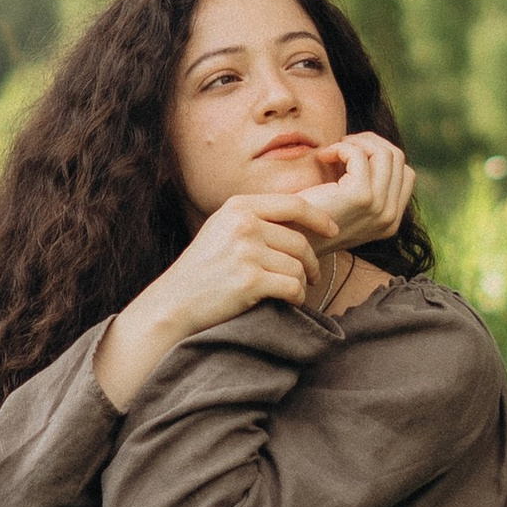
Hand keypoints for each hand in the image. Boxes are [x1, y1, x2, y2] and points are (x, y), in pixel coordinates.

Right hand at [93, 187, 346, 411]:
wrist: (173, 302)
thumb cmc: (202, 270)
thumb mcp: (222, 230)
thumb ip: (255, 220)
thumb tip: (303, 222)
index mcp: (238, 207)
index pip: (293, 204)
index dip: (319, 217)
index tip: (333, 230)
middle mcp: (243, 224)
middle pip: (299, 240)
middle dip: (311, 262)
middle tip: (314, 276)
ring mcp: (246, 251)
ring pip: (298, 266)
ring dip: (302, 282)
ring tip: (293, 291)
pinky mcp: (249, 280)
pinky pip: (293, 286)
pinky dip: (297, 297)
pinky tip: (289, 302)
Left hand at [303, 130, 414, 251]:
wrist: (288, 238)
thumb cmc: (310, 218)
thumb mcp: (348, 204)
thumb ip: (368, 186)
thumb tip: (374, 147)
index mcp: (391, 221)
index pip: (405, 172)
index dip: (380, 155)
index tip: (354, 154)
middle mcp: (390, 217)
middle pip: (396, 158)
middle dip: (369, 142)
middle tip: (342, 146)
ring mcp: (378, 207)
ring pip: (383, 152)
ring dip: (356, 143)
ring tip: (333, 151)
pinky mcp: (360, 196)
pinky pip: (358, 154)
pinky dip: (340, 148)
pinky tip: (323, 157)